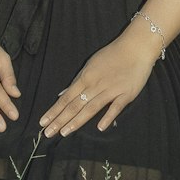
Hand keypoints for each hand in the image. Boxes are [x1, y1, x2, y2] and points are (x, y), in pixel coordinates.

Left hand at [39, 30, 159, 137]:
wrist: (136, 47)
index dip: (54, 110)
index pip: (66, 97)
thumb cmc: (113, 55)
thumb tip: (63, 94)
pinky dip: (108, 116)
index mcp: (86, 77)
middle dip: (60, 119)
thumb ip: (78, 80)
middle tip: (47, 133)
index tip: (43, 122)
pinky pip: (116, 107)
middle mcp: (95, 85)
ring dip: (76, 121)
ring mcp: (111, 90)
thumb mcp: (91, 64)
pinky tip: (100, 127)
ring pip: (91, 107)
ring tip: (64, 132)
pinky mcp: (126, 94)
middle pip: (75, 105)